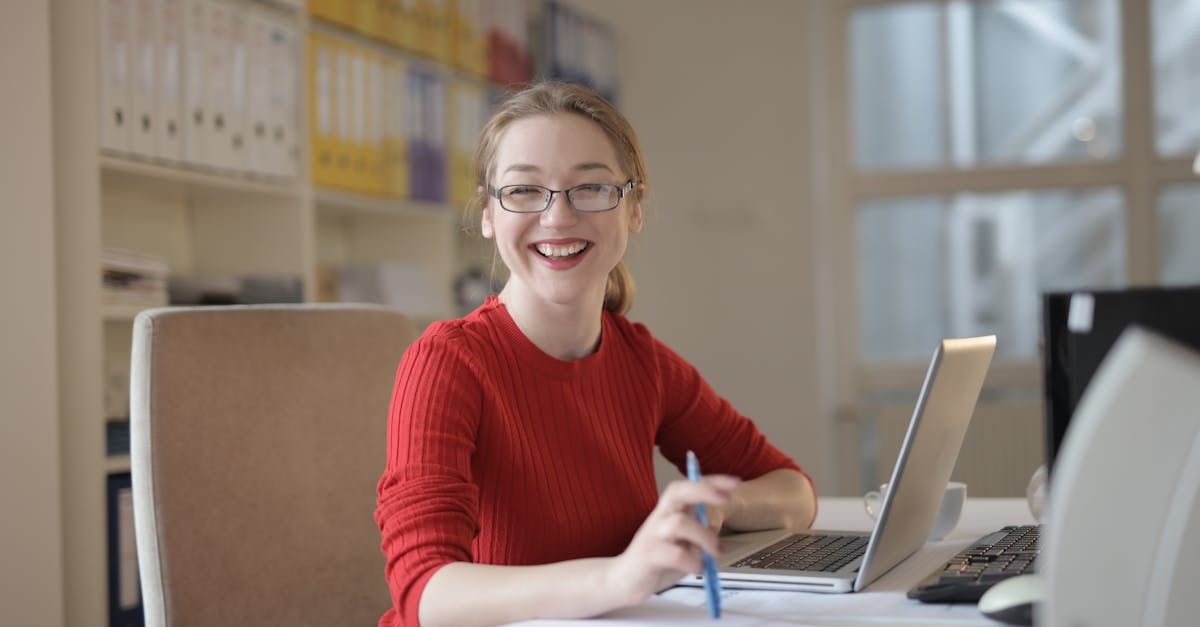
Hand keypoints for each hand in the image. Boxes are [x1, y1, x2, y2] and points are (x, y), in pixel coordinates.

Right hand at [604, 475, 740, 605]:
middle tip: (725, 499)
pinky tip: (697, 569)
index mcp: (669, 511)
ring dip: (704, 537)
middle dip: (703, 491)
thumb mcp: (683, 543)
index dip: (711, 482)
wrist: (625, 580)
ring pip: (680, 523)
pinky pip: (675, 554)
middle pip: (677, 492)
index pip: (688, 486)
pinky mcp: (648, 556)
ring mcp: (652, 535)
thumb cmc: (657, 560)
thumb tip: (716, 528)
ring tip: (715, 553)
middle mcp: (659, 517)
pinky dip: (693, 562)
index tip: (734, 482)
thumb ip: (698, 533)